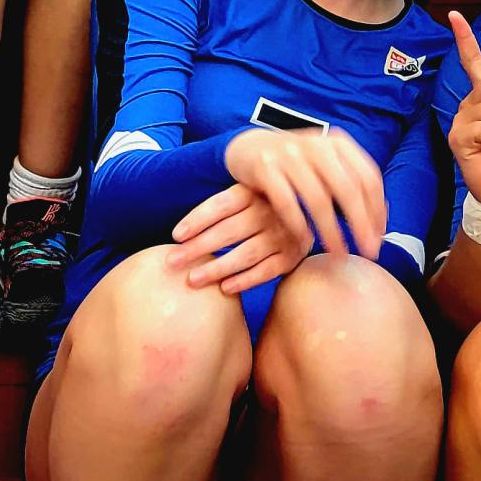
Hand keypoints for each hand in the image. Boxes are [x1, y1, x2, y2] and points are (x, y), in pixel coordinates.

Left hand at [168, 182, 312, 293]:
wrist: (307, 212)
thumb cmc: (259, 207)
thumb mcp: (244, 195)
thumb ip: (219, 207)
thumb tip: (178, 231)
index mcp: (253, 192)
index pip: (219, 206)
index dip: (196, 220)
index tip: (175, 236)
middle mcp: (270, 211)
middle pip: (228, 231)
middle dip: (197, 247)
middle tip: (173, 261)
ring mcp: (284, 234)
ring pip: (245, 254)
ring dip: (216, 268)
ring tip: (192, 279)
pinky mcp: (293, 256)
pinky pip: (265, 271)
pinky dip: (244, 280)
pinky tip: (224, 288)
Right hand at [223, 127, 385, 261]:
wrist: (248, 147)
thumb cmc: (294, 164)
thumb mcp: (325, 164)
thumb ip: (349, 183)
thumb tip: (379, 218)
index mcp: (337, 143)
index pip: (368, 176)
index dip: (377, 209)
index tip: (379, 236)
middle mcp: (316, 145)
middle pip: (347, 188)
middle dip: (361, 224)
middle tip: (369, 251)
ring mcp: (289, 155)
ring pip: (318, 199)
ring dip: (332, 231)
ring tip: (339, 253)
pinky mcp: (265, 168)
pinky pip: (287, 203)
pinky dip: (299, 225)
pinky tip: (305, 243)